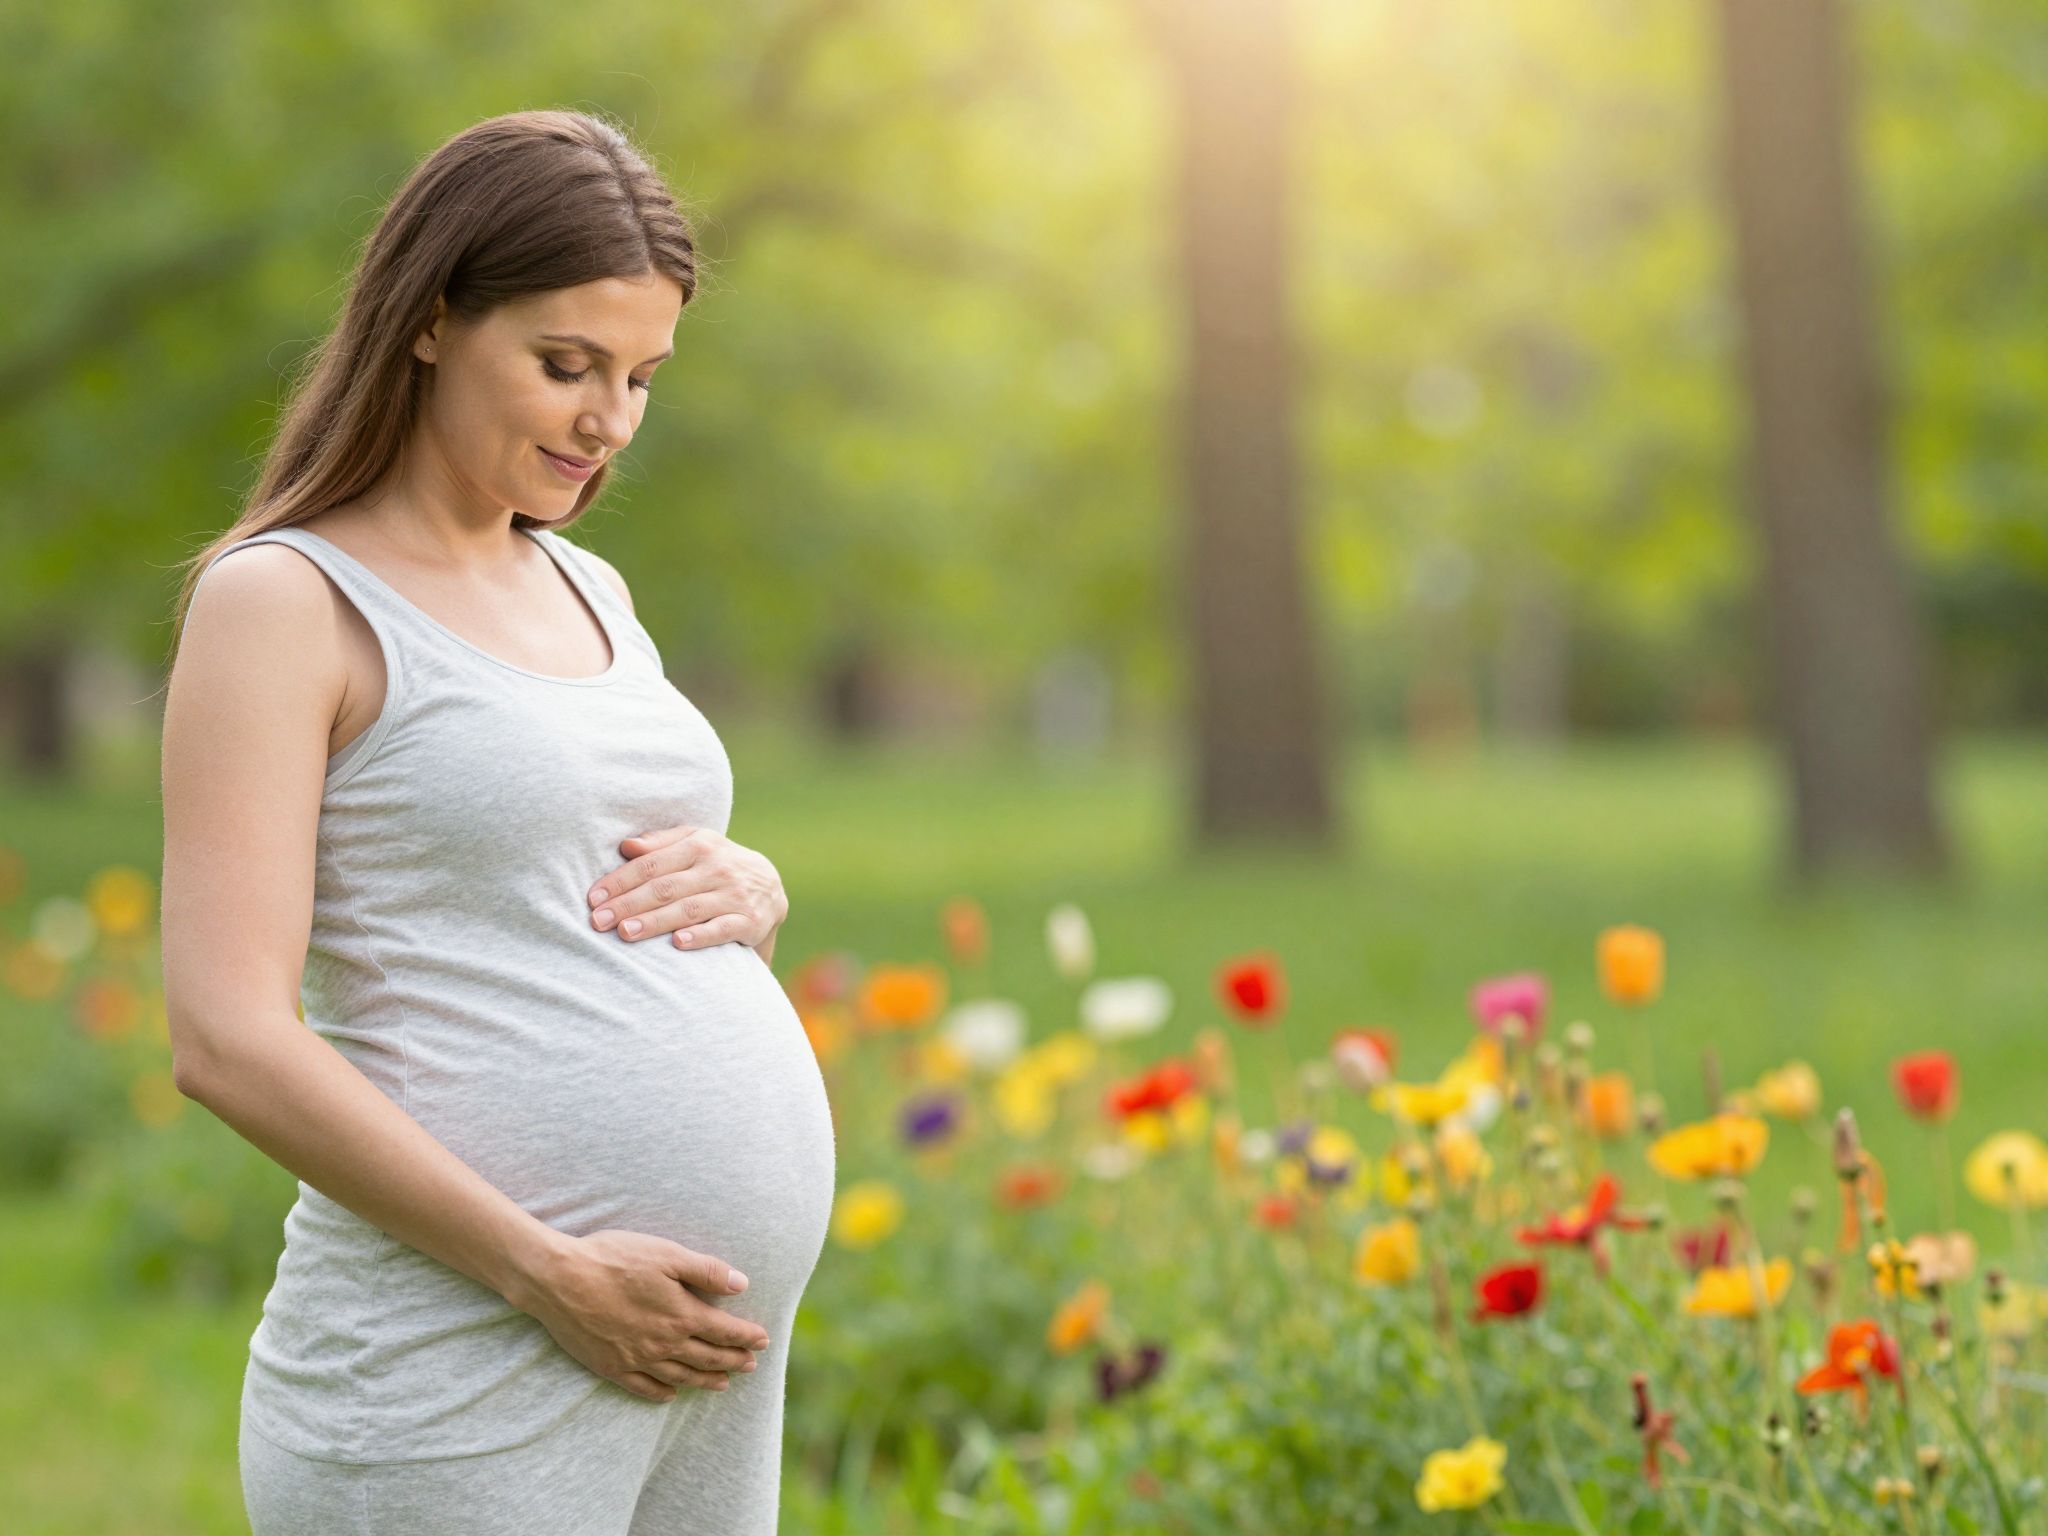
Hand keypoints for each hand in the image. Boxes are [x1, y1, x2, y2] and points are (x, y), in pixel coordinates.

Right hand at [518, 1229, 771, 1401]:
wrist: (559, 1279)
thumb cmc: (613, 1259)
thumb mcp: (666, 1254)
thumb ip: (706, 1271)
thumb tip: (742, 1284)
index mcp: (680, 1314)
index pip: (724, 1330)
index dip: (746, 1336)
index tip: (763, 1340)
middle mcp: (662, 1343)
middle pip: (706, 1357)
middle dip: (732, 1361)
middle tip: (751, 1366)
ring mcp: (636, 1358)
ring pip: (680, 1376)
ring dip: (705, 1380)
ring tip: (722, 1384)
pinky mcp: (610, 1366)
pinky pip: (642, 1387)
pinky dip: (661, 1393)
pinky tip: (671, 1394)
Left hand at [586, 827, 787, 953]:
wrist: (770, 886)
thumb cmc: (716, 864)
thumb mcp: (695, 843)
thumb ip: (660, 843)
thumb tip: (626, 845)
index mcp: (699, 845)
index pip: (651, 864)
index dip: (620, 881)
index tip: (594, 898)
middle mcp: (717, 868)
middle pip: (665, 888)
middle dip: (628, 904)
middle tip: (598, 921)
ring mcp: (734, 895)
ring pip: (688, 909)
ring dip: (655, 922)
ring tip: (626, 932)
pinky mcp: (749, 921)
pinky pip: (722, 929)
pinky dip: (701, 936)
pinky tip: (678, 944)